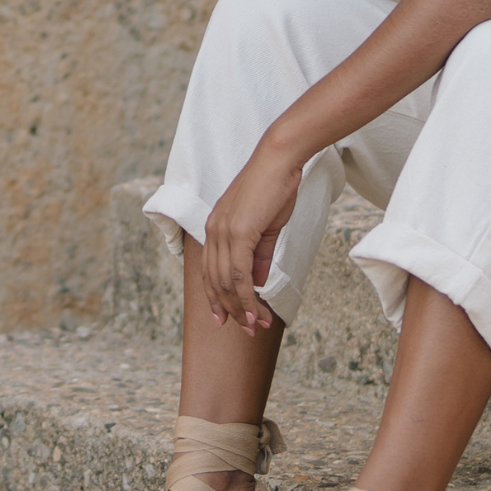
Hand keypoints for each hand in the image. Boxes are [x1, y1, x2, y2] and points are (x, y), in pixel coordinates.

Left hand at [200, 131, 305, 335]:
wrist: (280, 160)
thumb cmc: (275, 187)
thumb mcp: (267, 227)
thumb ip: (259, 255)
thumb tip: (258, 281)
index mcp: (215, 229)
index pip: (210, 272)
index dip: (217, 298)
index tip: (228, 319)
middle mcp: (213, 232)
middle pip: (215, 282)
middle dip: (231, 310)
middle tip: (249, 330)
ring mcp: (223, 232)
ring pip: (226, 283)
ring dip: (242, 308)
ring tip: (257, 326)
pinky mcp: (238, 232)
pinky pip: (239, 274)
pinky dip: (247, 297)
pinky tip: (257, 310)